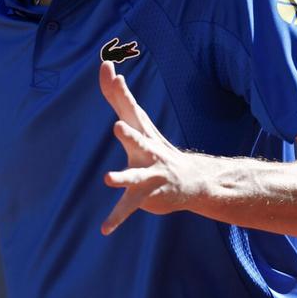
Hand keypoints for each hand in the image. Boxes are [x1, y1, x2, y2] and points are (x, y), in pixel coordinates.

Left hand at [98, 61, 201, 234]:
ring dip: (123, 177)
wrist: (192, 181)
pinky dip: (116, 218)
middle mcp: (148, 151)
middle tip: (117, 126)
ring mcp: (149, 174)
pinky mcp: (146, 195)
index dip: (117, 90)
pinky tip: (104, 229)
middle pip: (137, 139)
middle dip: (128, 134)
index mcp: (142, 132)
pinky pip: (129, 207)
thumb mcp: (140, 122)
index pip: (128, 107)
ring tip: (107, 178)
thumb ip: (120, 97)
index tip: (108, 69)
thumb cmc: (157, 148)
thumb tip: (109, 68)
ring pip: (134, 176)